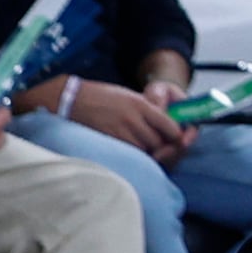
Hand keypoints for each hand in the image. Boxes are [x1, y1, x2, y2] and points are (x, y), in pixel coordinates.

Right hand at [53, 77, 186, 163]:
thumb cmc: (104, 97)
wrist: (75, 99)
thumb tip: (165, 125)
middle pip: (158, 142)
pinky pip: (129, 154)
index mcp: (141, 105)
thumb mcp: (130, 97)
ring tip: (143, 147)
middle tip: (160, 147)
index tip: (177, 138)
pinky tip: (130, 151)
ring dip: (147, 152)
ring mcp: (120, 131)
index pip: (169, 125)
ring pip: (144, 151)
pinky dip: (133, 155)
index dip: (176, 135)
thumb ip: (148, 111)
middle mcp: (133, 118)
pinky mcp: (109, 141)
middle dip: (162, 147)